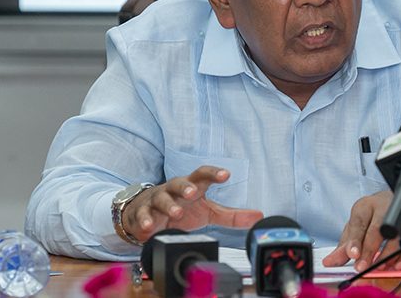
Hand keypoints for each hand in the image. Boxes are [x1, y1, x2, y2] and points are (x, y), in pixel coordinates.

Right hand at [121, 165, 262, 243]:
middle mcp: (174, 189)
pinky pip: (143, 215)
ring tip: (176, 213)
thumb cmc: (182, 208)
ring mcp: (157, 200)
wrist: (148, 213)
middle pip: (179, 182)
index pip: (203, 174)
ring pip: (161, 198)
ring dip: (169, 205)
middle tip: (193, 193)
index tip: (226, 175)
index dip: (213, 173)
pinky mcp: (143, 213)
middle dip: (186, 186)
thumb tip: (258, 216)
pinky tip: (149, 227)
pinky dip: (145, 220)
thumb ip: (232, 216)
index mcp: (192, 186)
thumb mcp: (208, 212)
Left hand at [322, 190, 400, 271]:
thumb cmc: (371, 216)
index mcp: (365, 206)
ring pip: (397, 234)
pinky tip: (398, 262)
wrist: (391, 200)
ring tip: (381, 266)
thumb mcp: (354, 227)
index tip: (352, 254)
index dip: (355, 240)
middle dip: (370, 251)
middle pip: (377, 229)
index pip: (359, 223)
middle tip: (363, 266)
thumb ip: (344, 246)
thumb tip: (329, 262)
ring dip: (389, 254)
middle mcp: (384, 205)